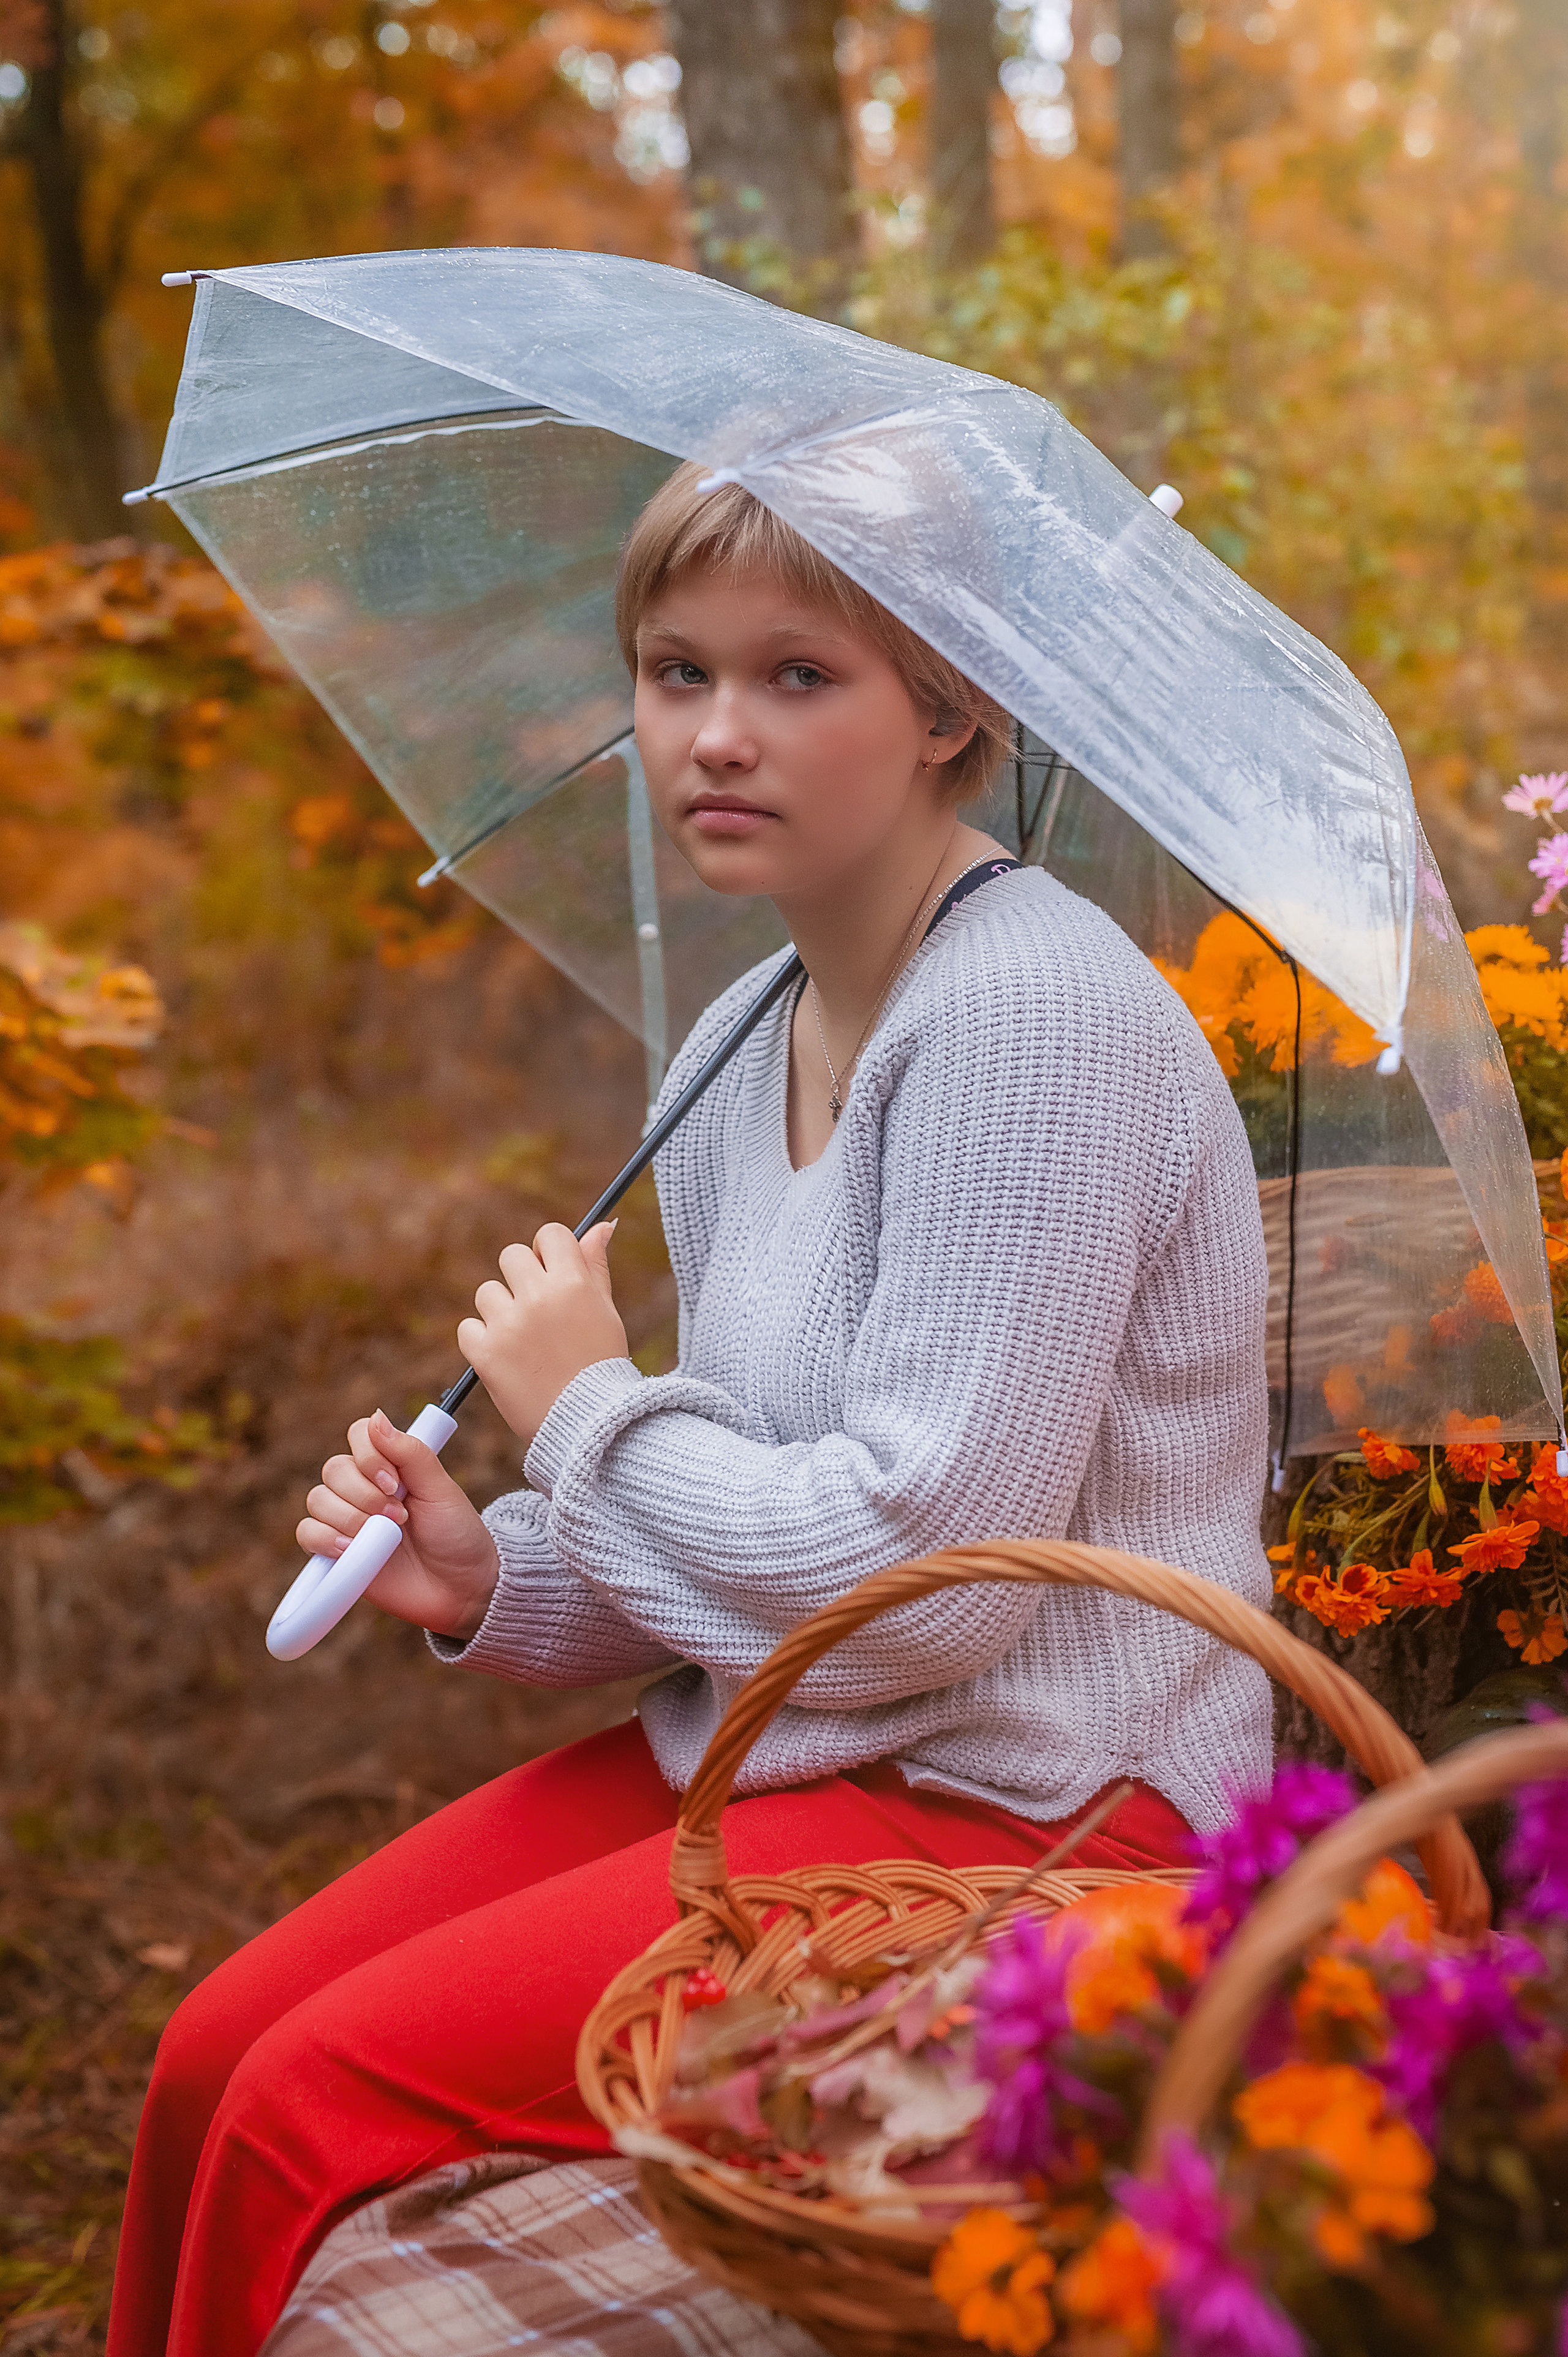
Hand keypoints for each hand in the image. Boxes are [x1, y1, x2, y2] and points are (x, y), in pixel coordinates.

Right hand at [296, 1409, 499, 1641]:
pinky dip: (325, 1538)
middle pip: (334, 1469)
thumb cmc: (456, 1536)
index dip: (369, 1456)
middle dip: (364, 1494)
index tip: (395, 1483)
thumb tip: (376, 1417)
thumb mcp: (441, 1490)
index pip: (358, 1435)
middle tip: (399, 1516)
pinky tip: (352, 1549)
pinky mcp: (336, 1553)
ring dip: (349, 1517)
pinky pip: (307, 1533)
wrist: (460, 1589)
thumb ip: (410, 1453)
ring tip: (384, 1537)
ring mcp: (348, 1520)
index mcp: (390, 1466)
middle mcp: (364, 1489)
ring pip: (318, 1499)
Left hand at [458, 1221, 627, 1449]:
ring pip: (487, 1293)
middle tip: (536, 1311)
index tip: (552, 1275)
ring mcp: (509, 1325)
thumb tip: (602, 1225)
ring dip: (500, 1312)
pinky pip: (468, 1328)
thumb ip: (596, 1265)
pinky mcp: (485, 1353)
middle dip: (521, 1278)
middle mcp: (539, 1298)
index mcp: (573, 1283)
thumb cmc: (601, 1365)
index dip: (548, 1252)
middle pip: (512, 1256)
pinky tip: (507, 1359)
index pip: (549, 1234)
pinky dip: (482, 1342)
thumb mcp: (606, 1311)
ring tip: (524, 1342)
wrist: (589, 1426)